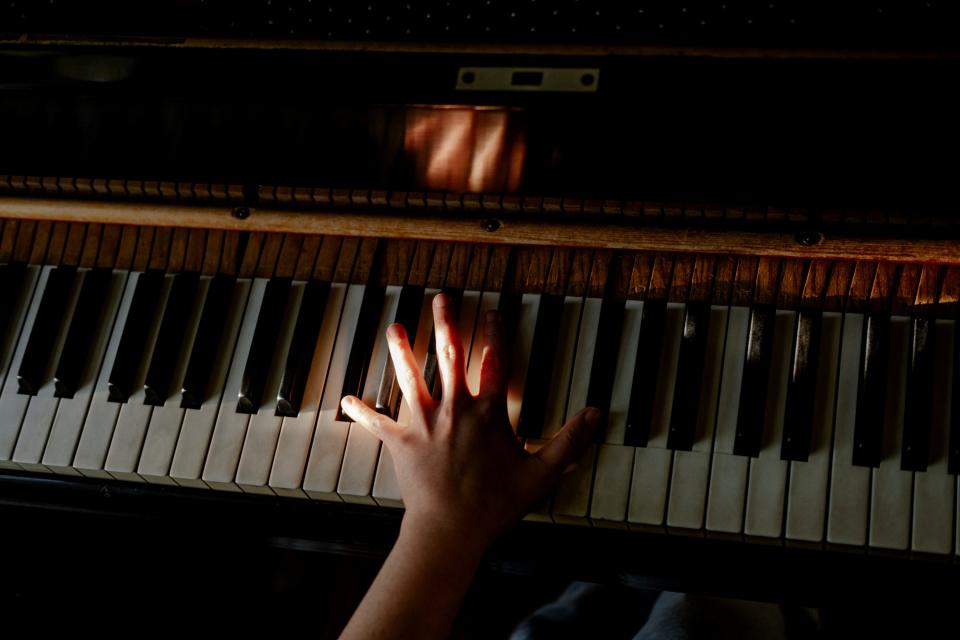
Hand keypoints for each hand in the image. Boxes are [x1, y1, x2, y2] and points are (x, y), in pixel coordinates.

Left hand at [340, 292, 600, 550]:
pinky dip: (362, 411)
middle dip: (446, 324)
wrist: (452, 529)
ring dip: (401, 351)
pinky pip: (378, 423)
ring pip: (411, 379)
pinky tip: (345, 397)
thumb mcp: (542, 473)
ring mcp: (425, 424)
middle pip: (449, 357)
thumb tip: (596, 415)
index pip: (494, 362)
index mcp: (487, 412)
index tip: (491, 311)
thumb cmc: (496, 503)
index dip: (494, 334)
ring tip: (393, 327)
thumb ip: (569, 440)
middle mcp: (455, 409)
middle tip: (440, 298)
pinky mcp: (401, 443)